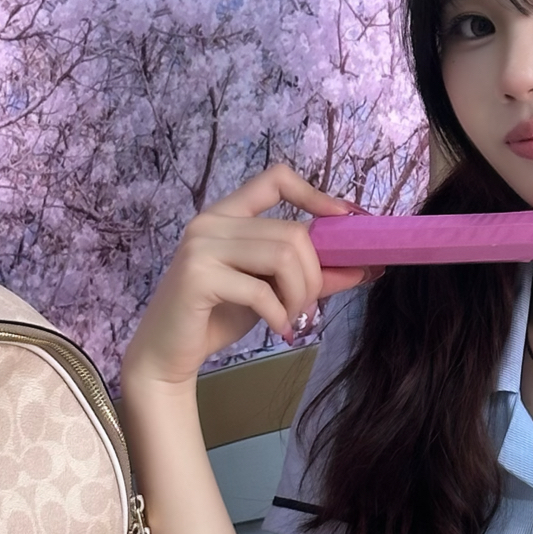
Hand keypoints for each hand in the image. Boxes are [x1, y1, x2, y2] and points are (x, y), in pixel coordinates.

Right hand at [120, 164, 362, 395]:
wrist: (167, 354)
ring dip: (300, 296)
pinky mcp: (197, 276)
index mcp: (227, 215)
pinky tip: (280, 329)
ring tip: (292, 317)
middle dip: (314, 274)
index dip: (314, 193)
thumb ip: (310, 275)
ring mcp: (201, 246)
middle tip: (309, 306)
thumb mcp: (272, 290)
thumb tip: (365, 267)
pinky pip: (261, 290)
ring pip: (283, 257)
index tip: (343, 219)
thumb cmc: (218, 316)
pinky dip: (280, 314)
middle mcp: (211, 222)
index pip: (275, 179)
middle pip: (292, 233)